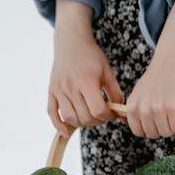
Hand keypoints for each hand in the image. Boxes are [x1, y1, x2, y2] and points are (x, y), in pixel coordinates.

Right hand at [47, 0, 125, 138]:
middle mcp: (70, 86)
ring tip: (90, 117)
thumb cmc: (92, 56)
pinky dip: (58, 125)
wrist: (71, 42)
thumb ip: (116, 94)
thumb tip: (122, 116)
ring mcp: (59, 90)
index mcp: (87, 81)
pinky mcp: (51, 91)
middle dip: (97, 121)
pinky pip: (52, 113)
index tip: (112, 114)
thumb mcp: (108, 72)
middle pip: (85, 117)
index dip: (108, 116)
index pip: (98, 110)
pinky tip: (66, 133)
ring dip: (82, 123)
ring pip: (70, 118)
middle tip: (103, 115)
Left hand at [126, 47, 174, 137]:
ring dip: (174, 128)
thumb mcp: (141, 93)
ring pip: (167, 132)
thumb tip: (145, 130)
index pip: (138, 131)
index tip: (157, 123)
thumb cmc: (159, 75)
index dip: (150, 129)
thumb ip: (140, 110)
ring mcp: (157, 109)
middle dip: (163, 129)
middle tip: (170, 119)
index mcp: (132, 106)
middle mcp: (142, 109)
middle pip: (153, 134)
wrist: (172, 58)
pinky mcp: (173, 107)